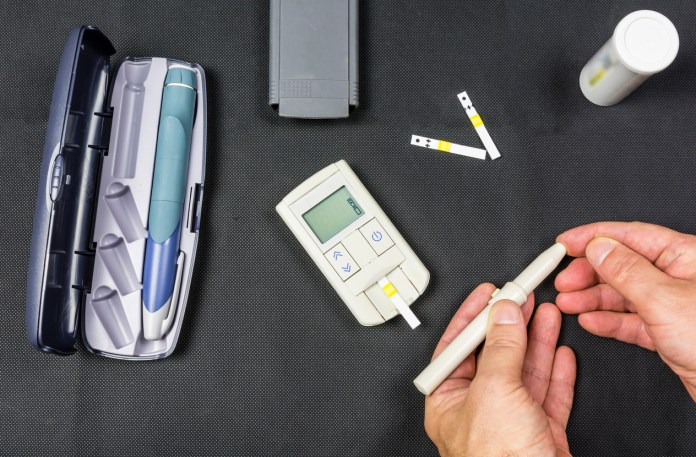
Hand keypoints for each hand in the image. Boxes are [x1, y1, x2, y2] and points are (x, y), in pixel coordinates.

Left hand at [424, 284, 575, 456]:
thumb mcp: (494, 390)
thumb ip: (500, 347)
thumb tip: (503, 313)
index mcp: (448, 399)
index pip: (458, 345)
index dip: (475, 314)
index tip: (490, 291)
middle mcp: (477, 409)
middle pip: (494, 354)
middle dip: (511, 323)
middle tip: (523, 295)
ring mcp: (510, 421)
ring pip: (524, 370)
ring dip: (537, 339)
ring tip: (546, 311)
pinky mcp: (539, 434)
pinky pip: (548, 394)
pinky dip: (557, 371)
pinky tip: (561, 352)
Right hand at [556, 221, 695, 401]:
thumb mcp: (664, 299)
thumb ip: (626, 271)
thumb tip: (599, 248)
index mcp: (685, 256)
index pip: (630, 236)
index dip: (593, 237)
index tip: (564, 243)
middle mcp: (678, 277)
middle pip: (621, 265)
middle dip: (588, 273)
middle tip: (563, 282)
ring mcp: (672, 305)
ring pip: (622, 294)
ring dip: (591, 299)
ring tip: (567, 303)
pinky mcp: (667, 332)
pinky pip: (629, 321)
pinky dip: (607, 321)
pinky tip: (590, 321)